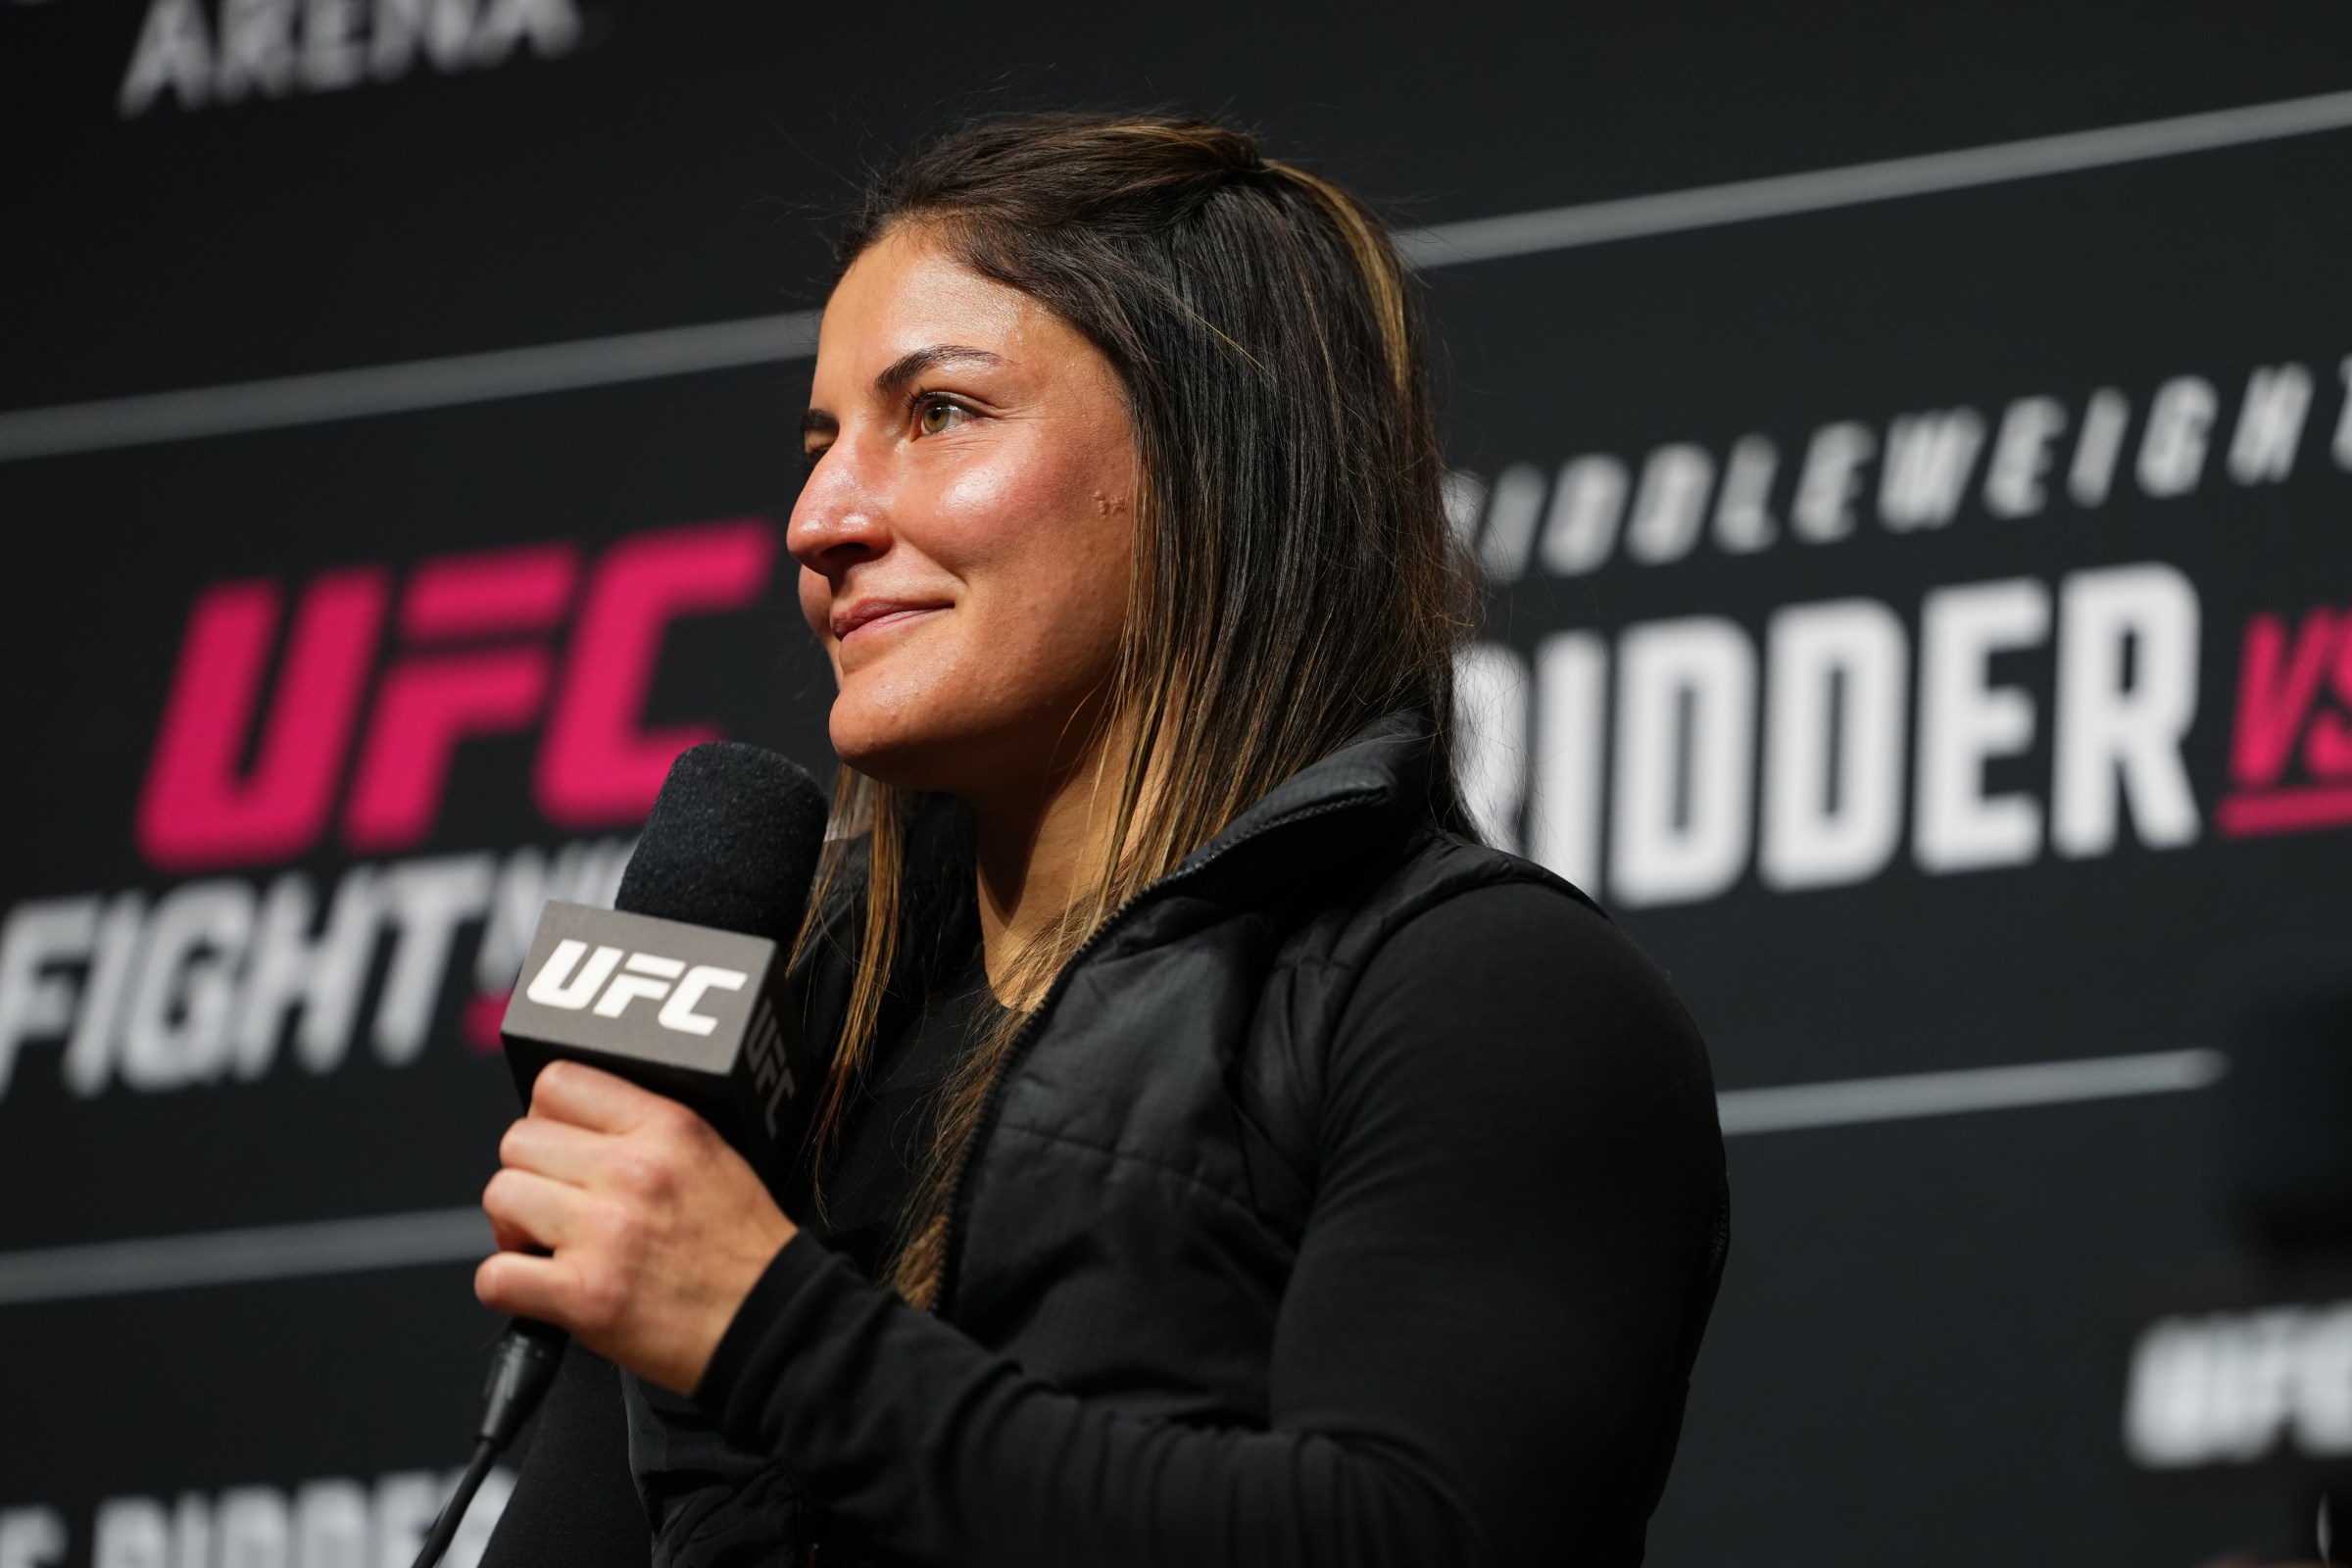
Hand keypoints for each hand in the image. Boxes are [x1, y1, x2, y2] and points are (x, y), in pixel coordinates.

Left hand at [474, 1060, 797, 1393]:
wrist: (770, 1323)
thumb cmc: (744, 1249)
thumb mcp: (713, 1154)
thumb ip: (645, 1131)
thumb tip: (573, 1129)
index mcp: (668, 1127)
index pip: (558, 1083)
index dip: (547, 1118)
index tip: (558, 1147)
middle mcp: (633, 1171)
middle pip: (519, 1141)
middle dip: (529, 1175)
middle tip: (555, 1206)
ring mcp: (606, 1233)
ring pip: (501, 1197)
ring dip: (514, 1227)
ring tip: (549, 1247)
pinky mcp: (585, 1295)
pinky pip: (495, 1276)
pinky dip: (506, 1286)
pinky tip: (542, 1289)